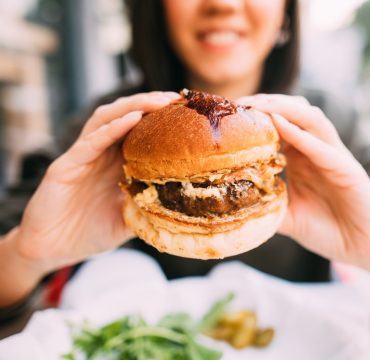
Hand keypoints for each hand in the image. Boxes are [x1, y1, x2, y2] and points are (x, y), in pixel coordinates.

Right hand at [13, 92, 179, 273]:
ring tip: (157, 101)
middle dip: (149, 104)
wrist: (52, 250)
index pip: (139, 132)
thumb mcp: (128, 219)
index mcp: (115, 163)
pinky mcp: (66, 166)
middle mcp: (100, 154)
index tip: (185, 111)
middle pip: (124, 117)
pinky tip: (132, 119)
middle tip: (174, 98)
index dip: (160, 119)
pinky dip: (111, 128)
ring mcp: (82, 157)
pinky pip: (90, 142)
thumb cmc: (89, 233)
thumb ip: (149, 207)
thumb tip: (181, 205)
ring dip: (132, 107)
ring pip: (106, 120)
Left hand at [238, 94, 369, 269]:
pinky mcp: (348, 169)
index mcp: (302, 159)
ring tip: (256, 105)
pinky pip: (323, 148)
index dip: (256, 117)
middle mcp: (318, 151)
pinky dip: (300, 134)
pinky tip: (279, 124)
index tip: (229, 115)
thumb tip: (235, 207)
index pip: (279, 126)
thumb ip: (268, 207)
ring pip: (310, 118)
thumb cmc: (328, 231)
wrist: (364, 250)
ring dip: (283, 108)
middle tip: (237, 104)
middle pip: (293, 113)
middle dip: (266, 104)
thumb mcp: (288, 218)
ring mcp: (334, 157)